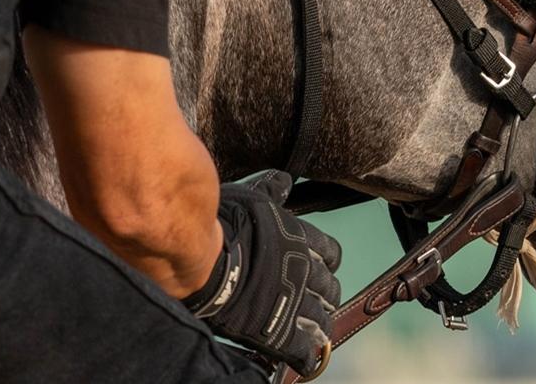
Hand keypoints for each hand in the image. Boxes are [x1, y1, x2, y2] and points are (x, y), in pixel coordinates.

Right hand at [183, 170, 341, 375]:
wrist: (204, 262)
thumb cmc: (223, 224)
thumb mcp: (251, 198)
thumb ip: (271, 191)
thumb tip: (285, 180)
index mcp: (301, 240)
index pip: (330, 254)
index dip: (326, 261)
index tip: (320, 266)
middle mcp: (305, 272)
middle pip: (329, 288)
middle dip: (324, 293)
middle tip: (317, 298)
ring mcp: (294, 303)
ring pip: (322, 319)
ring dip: (319, 323)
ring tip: (314, 327)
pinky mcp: (278, 332)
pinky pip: (303, 349)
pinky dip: (307, 354)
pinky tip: (306, 356)